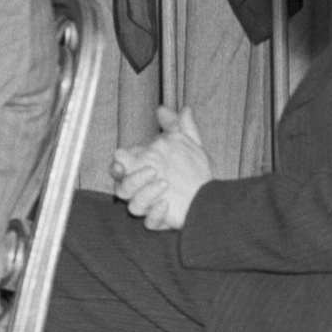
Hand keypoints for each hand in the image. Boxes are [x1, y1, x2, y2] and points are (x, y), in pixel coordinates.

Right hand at [109, 105, 213, 231]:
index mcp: (141, 171)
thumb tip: (163, 108)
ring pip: (133, 206)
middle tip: (153, 171)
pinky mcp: (160, 221)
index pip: (119, 168)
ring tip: (164, 184)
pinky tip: (167, 203)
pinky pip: (149, 223)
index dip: (118, 165)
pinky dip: (156, 214)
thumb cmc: (195, 169)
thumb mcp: (187, 143)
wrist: (213, 194)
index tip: (124, 158)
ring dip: (145, 195)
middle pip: (121, 189)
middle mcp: (141, 191)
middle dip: (132, 180)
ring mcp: (150, 207)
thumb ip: (176, 126)